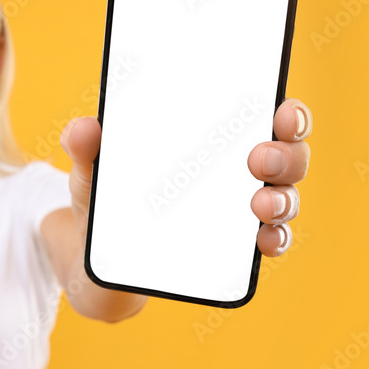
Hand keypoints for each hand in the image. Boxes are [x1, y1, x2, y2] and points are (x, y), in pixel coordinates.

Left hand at [60, 97, 312, 257]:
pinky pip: (271, 241)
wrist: (99, 258)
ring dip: (282, 199)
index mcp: (211, 135)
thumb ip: (85, 147)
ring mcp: (243, 209)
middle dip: (284, 154)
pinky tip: (263, 240)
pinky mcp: (237, 248)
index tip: (281, 109)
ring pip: (285, 197)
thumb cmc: (109, 196)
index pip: (264, 114)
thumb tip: (83, 128)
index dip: (285, 111)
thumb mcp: (91, 170)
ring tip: (260, 204)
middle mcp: (239, 168)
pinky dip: (274, 240)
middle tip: (259, 158)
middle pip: (286, 154)